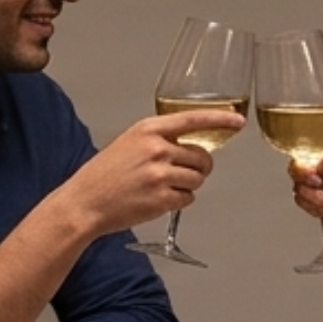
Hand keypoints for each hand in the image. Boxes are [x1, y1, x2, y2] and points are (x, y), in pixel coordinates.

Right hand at [59, 109, 244, 237]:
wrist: (84, 202)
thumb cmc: (105, 174)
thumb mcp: (129, 143)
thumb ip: (159, 140)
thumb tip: (191, 146)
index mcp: (148, 129)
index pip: (192, 119)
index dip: (219, 120)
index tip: (237, 121)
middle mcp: (156, 149)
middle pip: (202, 157)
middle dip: (200, 167)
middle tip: (183, 173)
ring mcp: (160, 174)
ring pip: (198, 179)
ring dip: (188, 185)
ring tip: (164, 187)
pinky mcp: (161, 198)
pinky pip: (188, 198)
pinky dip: (179, 200)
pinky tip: (158, 199)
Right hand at [290, 147, 322, 228]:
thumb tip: (320, 160)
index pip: (305, 153)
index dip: (305, 165)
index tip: (314, 175)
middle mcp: (318, 167)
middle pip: (296, 172)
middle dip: (309, 185)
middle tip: (322, 190)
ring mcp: (314, 184)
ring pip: (299, 190)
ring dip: (316, 200)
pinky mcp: (313, 199)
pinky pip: (303, 204)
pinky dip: (316, 209)